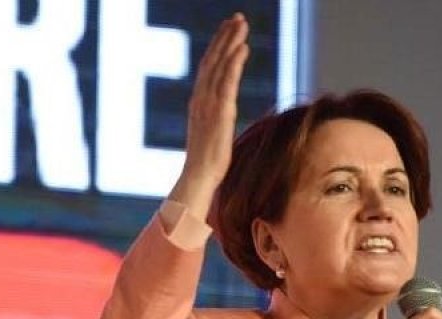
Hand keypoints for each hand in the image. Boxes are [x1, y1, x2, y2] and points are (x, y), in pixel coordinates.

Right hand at [168, 13, 249, 218]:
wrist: (199, 177)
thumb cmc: (207, 163)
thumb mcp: (212, 135)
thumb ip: (215, 120)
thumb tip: (223, 117)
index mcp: (198, 102)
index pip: (208, 68)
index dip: (218, 47)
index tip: (228, 30)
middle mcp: (200, 99)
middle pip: (212, 60)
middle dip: (224, 37)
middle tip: (236, 18)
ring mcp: (208, 105)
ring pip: (220, 66)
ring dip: (231, 43)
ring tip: (241, 24)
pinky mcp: (220, 112)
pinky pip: (227, 82)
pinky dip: (234, 63)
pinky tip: (243, 48)